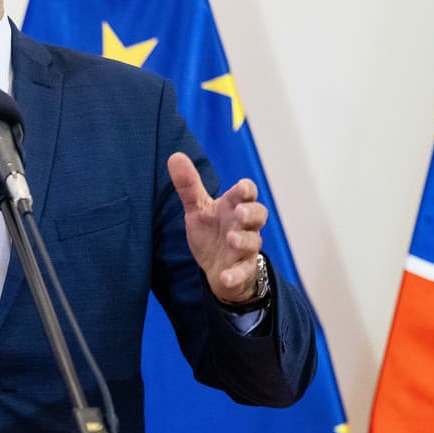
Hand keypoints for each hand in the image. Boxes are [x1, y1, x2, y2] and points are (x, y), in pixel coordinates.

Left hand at [167, 152, 267, 303]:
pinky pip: (243, 272)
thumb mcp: (197, 208)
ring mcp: (244, 249)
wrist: (216, 266)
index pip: (246, 194)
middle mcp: (243, 226)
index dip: (246, 190)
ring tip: (231, 238)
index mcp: (233, 207)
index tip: (241, 187)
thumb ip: (189, 185)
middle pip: (258, 215)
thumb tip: (175, 156)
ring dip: (244, 240)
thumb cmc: (211, 231)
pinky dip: (235, 275)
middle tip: (240, 212)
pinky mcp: (241, 270)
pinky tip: (224, 276)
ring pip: (253, 242)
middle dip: (251, 212)